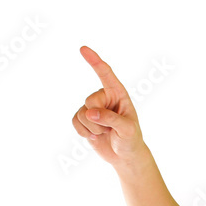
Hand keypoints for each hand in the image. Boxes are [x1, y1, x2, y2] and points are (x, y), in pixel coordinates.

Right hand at [72, 46, 147, 169]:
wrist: (124, 156)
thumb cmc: (131, 140)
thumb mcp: (127, 130)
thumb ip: (111, 119)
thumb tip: (90, 113)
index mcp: (118, 94)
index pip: (106, 74)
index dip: (94, 61)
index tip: (83, 49)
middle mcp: (104, 98)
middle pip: (90, 101)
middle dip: (98, 118)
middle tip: (110, 128)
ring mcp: (93, 108)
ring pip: (81, 114)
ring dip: (93, 128)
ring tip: (105, 133)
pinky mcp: (83, 119)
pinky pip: (75, 122)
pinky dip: (84, 133)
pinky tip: (95, 136)